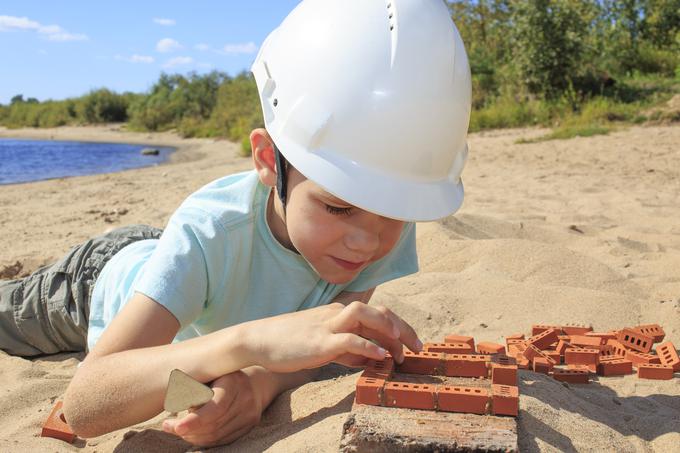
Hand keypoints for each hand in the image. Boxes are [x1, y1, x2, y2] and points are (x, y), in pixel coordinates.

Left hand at [162, 370, 261, 446]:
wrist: (255, 380)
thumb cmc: (222, 373)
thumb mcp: (208, 372)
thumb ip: (193, 385)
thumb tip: (174, 401)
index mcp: (234, 382)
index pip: (216, 408)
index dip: (195, 420)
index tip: (176, 427)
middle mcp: (246, 399)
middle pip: (214, 425)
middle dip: (188, 429)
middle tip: (168, 426)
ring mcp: (250, 415)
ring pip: (216, 435)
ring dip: (193, 436)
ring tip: (177, 428)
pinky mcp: (249, 426)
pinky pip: (222, 440)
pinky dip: (204, 439)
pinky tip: (192, 432)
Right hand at [249, 301, 421, 372]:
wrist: (257, 340)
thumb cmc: (290, 343)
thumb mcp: (324, 345)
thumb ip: (348, 349)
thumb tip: (371, 357)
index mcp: (339, 314)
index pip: (377, 313)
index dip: (399, 328)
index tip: (411, 346)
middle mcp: (337, 314)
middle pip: (379, 311)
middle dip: (403, 329)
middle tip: (418, 348)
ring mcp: (328, 326)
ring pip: (365, 315)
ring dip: (388, 329)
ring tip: (401, 347)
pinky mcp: (319, 341)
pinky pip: (348, 338)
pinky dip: (368, 346)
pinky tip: (380, 356)